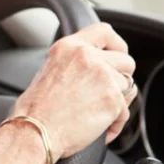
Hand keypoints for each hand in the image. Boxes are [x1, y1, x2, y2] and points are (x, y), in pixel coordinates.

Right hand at [12, 22, 137, 161]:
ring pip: (128, 86)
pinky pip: (125, 111)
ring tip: (97, 113)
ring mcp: (103, 77)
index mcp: (69, 48)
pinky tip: (97, 128)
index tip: (117, 55)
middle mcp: (87, 57)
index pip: (104, 31)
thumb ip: (73, 64)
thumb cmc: (35, 110)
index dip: (116, 45)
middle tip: (105, 93)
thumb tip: (92, 69)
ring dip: (118, 101)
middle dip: (120, 78)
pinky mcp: (113, 99)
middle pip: (126, 61)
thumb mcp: (49, 72)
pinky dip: (115, 123)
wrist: (35, 131)